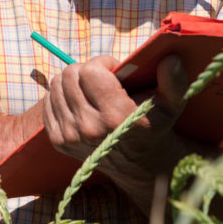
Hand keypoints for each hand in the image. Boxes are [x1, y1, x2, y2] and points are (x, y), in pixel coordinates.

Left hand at [43, 54, 189, 176]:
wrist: (140, 164)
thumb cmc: (155, 126)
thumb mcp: (171, 104)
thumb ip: (173, 80)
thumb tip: (171, 58)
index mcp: (116, 116)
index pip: (90, 71)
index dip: (102, 63)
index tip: (113, 70)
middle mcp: (89, 128)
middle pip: (69, 75)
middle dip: (85, 70)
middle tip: (101, 79)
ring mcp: (70, 136)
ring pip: (56, 86)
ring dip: (71, 81)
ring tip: (90, 90)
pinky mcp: (58, 141)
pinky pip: (48, 102)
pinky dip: (60, 96)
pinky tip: (79, 101)